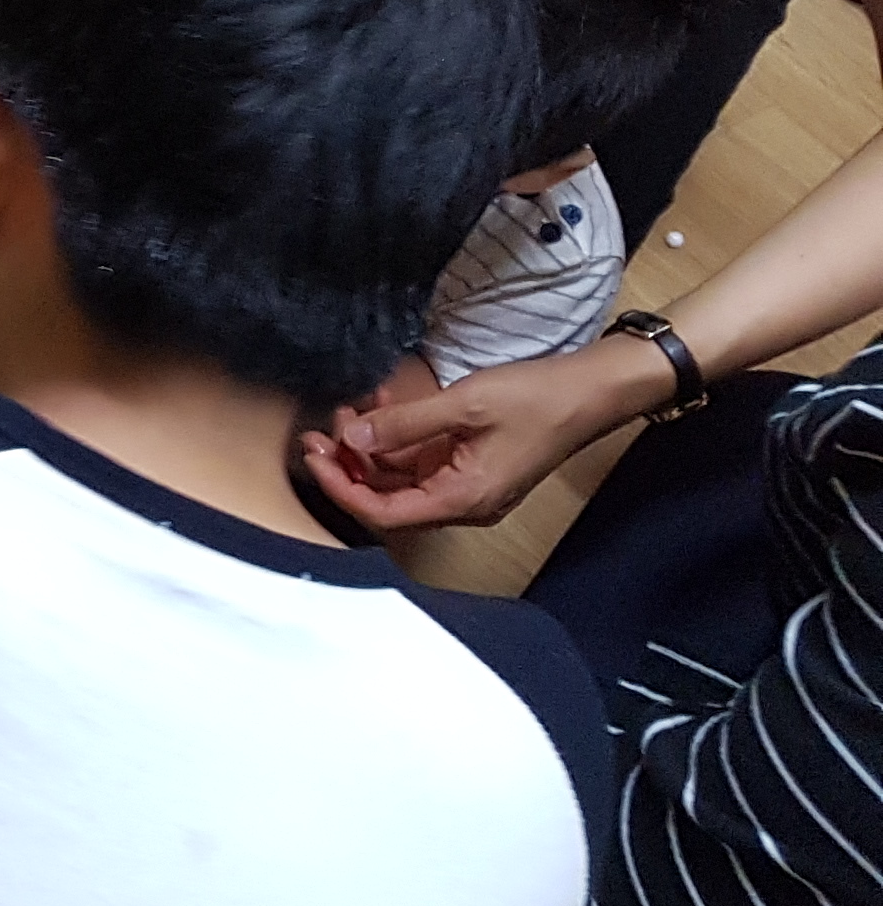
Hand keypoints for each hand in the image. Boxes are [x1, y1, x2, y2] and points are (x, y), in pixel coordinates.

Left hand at [298, 340, 661, 534]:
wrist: (593, 392)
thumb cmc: (537, 400)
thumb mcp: (463, 405)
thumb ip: (403, 424)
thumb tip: (351, 438)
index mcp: (462, 500)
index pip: (382, 513)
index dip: (341, 487)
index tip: (312, 455)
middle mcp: (462, 503)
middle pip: (387, 500)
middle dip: (348, 467)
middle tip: (317, 432)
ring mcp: (467, 486)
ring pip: (401, 479)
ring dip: (370, 450)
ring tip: (347, 411)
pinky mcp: (471, 466)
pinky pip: (421, 462)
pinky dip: (396, 439)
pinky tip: (381, 407)